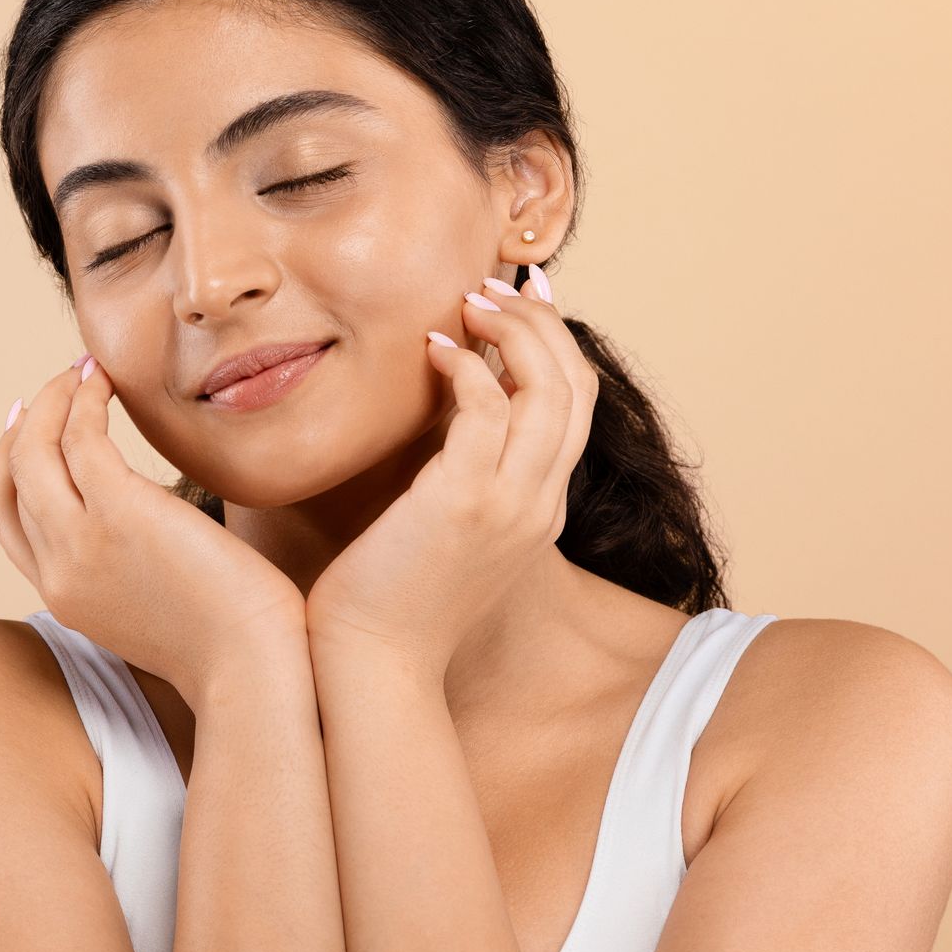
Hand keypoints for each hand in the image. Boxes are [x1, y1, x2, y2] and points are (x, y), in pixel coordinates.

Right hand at [0, 354, 305, 701]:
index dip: (9, 465)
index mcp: (63, 596)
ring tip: (82, 369)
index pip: (8, 520)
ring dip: (53, 399)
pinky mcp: (119, 513)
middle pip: (12, 478)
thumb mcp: (156, 611)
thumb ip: (133, 572)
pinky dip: (84, 399)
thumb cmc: (230, 643)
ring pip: (34, 451)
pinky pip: (81, 438)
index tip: (26, 427)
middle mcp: (58, 571)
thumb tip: (150, 533)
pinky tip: (105, 380)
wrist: (252, 669)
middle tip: (56, 386)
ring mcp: (82, 542)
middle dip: (27, 422)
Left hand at [303, 267, 597, 680]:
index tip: (524, 298)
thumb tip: (438, 421)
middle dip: (542, 322)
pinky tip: (431, 349)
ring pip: (549, 389)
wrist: (374, 666)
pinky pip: (489, 410)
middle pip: (576, 387)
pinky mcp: (465, 503)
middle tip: (492, 284)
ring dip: (512, 330)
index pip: (575, 408)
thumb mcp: (442, 530)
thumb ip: (457, 476)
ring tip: (467, 300)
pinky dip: (468, 367)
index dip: (556, 344)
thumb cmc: (389, 598)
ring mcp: (511, 504)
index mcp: (541, 509)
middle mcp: (540, 504)